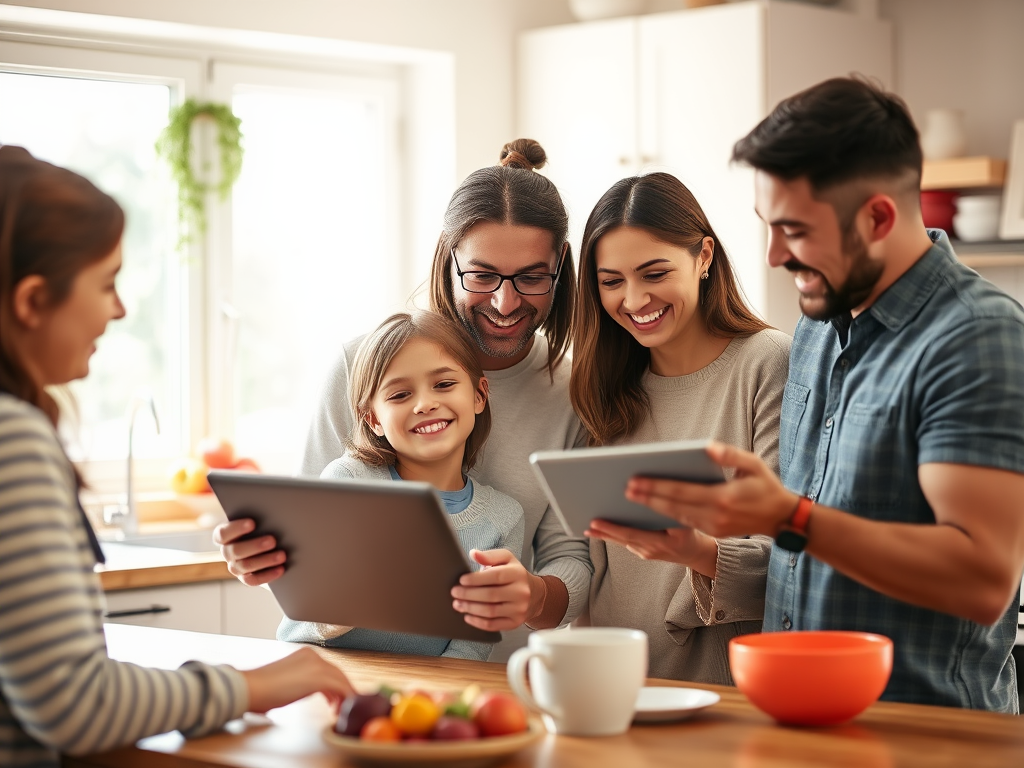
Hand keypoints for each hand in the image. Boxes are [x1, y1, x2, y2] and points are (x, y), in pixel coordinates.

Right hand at [213, 518, 286, 586]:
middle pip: (235, 551)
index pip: (222, 533)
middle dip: (255, 546)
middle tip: (273, 540)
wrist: (269, 544)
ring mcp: (235, 566)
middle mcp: (227, 551)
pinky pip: (253, 580)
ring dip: (264, 560)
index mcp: (224, 535)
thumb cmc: (262, 524)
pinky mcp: (246, 578)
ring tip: (282, 555)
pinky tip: (281, 568)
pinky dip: (267, 575)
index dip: (236, 528)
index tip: (253, 523)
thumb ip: (260, 515)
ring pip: (245, 566)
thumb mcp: (259, 519)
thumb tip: (274, 510)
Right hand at [240, 646, 354, 714]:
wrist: (250, 688)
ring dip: (343, 695)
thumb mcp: (286, 680)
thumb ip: (299, 681)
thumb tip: (304, 690)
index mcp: (305, 654)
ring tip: (339, 710)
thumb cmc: (260, 689)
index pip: (327, 668)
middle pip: (336, 673)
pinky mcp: (318, 677)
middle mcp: (313, 656)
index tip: (334, 698)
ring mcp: (316, 665)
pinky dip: (344, 698)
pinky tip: (339, 710)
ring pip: (340, 680)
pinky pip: (340, 688)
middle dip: (341, 690)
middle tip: (339, 705)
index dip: (333, 684)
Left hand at [449, 549, 532, 631]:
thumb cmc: (513, 574)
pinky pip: (493, 625)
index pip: (495, 576)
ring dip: (470, 609)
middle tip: (454, 593)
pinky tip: (467, 617)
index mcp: (517, 573)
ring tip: (457, 604)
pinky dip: (478, 622)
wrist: (534, 594)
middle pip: (491, 595)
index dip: (476, 579)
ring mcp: (519, 609)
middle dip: (469, 595)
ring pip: (491, 611)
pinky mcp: (515, 622)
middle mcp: (520, 592)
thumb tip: (473, 554)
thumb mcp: (506, 559)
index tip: (461, 580)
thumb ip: (490, 555)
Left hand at [585, 519, 718, 577]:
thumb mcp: (687, 520)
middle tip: (591, 523)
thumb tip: (645, 494)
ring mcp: (649, 553)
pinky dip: (612, 536)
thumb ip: (668, 511)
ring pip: (623, 542)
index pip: (635, 533)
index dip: (616, 528)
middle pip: (626, 538)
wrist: (696, 552)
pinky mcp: (644, 553)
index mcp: (667, 541)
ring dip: (605, 535)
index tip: (598, 521)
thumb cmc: (692, 529)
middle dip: (606, 531)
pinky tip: (599, 530)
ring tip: (589, 527)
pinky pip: (626, 543)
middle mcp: (655, 549)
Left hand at [625, 441, 797, 538]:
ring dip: (651, 509)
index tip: (635, 482)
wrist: (781, 518)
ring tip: (630, 499)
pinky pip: (683, 524)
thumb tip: (707, 447)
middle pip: (672, 507)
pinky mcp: (713, 532)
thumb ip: (730, 454)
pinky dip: (664, 517)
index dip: (656, 487)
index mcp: (722, 498)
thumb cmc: (765, 486)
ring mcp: (713, 527)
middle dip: (646, 499)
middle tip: (624, 490)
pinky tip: (648, 510)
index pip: (681, 492)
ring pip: (675, 518)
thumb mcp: (753, 464)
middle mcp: (715, 516)